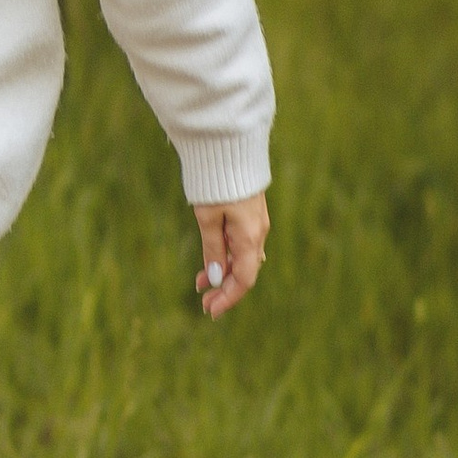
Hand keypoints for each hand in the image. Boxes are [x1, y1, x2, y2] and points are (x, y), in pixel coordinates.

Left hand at [193, 193, 268, 319]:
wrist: (228, 146)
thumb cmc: (215, 181)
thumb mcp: (208, 217)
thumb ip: (213, 249)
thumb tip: (217, 278)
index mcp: (250, 237)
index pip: (244, 279)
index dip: (229, 298)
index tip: (211, 311)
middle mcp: (258, 233)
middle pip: (244, 271)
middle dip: (225, 290)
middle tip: (203, 304)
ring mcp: (255, 224)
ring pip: (242, 258)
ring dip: (223, 273)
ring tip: (200, 285)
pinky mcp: (249, 215)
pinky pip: (241, 244)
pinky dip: (226, 257)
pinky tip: (212, 264)